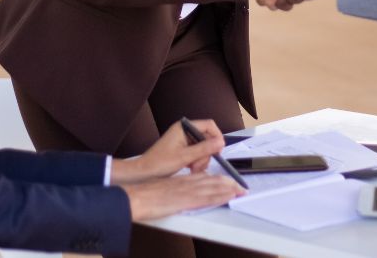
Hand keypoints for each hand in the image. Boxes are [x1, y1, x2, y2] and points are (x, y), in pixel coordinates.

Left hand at [110, 119, 224, 183]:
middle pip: (207, 138)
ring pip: (203, 147)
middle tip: (198, 166)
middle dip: (206, 153)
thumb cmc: (161, 163)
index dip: (216, 137)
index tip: (218, 151)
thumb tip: (222, 142)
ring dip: (201, 160)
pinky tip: (190, 169)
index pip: (209, 125)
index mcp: (184, 127)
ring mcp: (184, 140)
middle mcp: (185, 131)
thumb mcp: (185, 157)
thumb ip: (204, 148)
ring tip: (192, 169)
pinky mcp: (182, 148)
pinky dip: (196, 161)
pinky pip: (197, 152)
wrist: (144, 173)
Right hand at [122, 173, 244, 220]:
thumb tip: (176, 194)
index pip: (203, 177)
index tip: (227, 181)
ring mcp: (187, 190)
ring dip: (229, 188)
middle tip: (240, 185)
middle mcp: (186, 183)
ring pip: (213, 187)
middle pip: (211, 180)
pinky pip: (207, 197)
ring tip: (241, 189)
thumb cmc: (144, 195)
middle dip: (227, 183)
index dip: (217, 179)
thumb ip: (172, 190)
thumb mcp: (161, 189)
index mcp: (180, 180)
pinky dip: (220, 195)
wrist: (135, 197)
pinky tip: (229, 196)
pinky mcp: (186, 200)